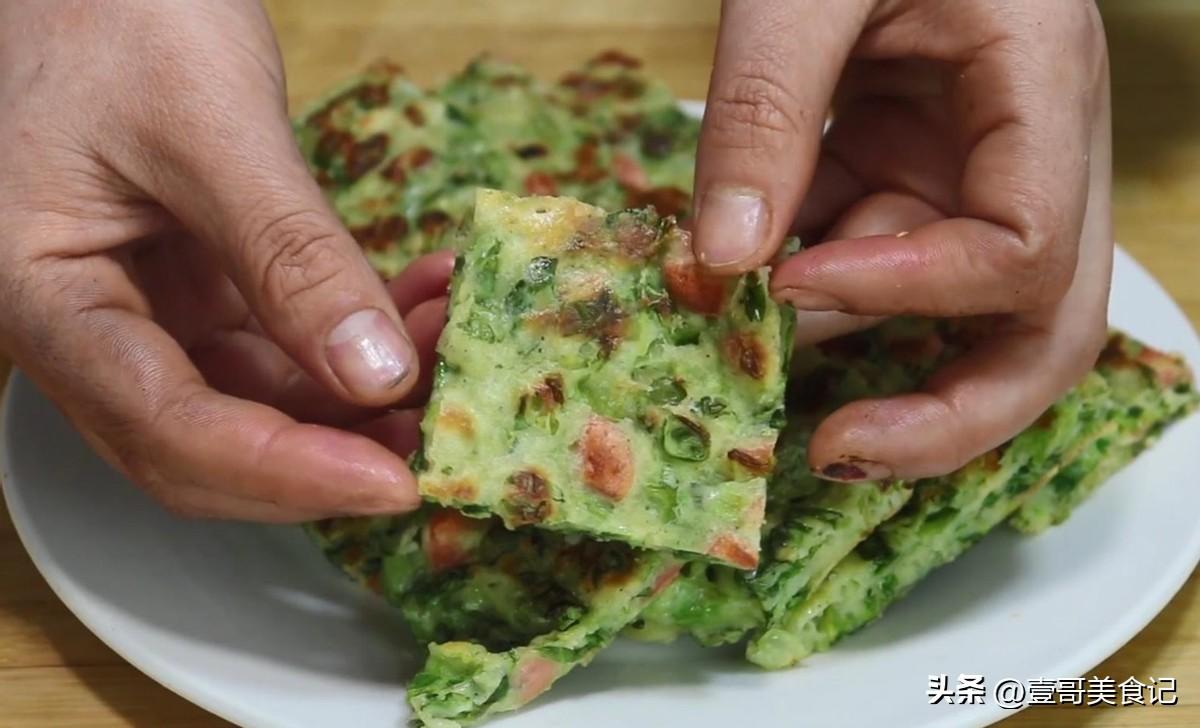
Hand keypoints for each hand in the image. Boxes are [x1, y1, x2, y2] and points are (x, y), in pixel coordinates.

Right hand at [0, 1, 448, 518]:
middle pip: (210, 444)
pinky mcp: (200, 288)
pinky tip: (424, 301)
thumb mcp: (210, 127)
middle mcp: (93, 327)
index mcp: (49, 300)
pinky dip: (358, 334)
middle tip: (440, 437)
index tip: (396, 483)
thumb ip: (288, 254)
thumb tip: (376, 374)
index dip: (286, 474)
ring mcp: (148, 311)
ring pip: (260, 399)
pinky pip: (284, 341)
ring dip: (363, 393)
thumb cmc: (117, 13)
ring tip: (453, 350)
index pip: (168, 428)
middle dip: (331, 454)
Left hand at [692, 0, 1111, 479]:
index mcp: (1043, 89)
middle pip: (1038, 332)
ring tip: (730, 351)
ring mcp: (967, 171)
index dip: (910, 293)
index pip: (1023, 251)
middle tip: (832, 452)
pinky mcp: (903, 173)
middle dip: (945, 414)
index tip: (787, 287)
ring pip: (941, 313)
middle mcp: (1028, 152)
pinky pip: (868, 261)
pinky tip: (728, 290)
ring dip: (844, 347)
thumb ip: (767, 108)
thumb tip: (725, 262)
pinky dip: (802, 289)